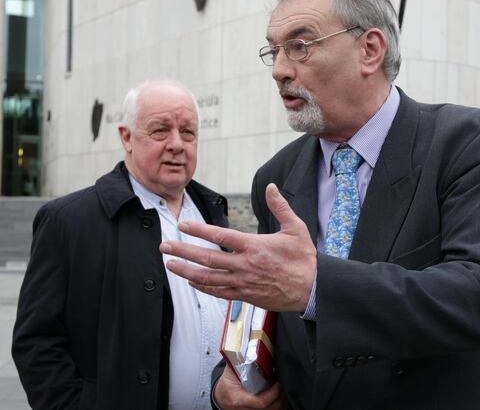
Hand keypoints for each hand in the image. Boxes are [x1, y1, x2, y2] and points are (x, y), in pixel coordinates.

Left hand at [161, 183, 316, 311]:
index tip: (182, 225)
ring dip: (186, 271)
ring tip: (170, 264)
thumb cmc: (304, 259)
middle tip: (164, 246)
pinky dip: (203, 286)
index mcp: (254, 246)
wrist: (312, 289)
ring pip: (207, 278)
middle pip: (206, 258)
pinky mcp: (246, 295)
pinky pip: (218, 292)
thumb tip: (271, 187)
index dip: (198, 230)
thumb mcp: (296, 228)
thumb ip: (280, 206)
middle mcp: (244, 265)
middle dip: (182, 251)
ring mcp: (243, 282)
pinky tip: (192, 282)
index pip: (219, 236)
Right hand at [214, 365, 285, 409]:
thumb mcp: (230, 371)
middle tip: (284, 387)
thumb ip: (240, 360)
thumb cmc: (226, 385)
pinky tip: (279, 399)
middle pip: (269, 409)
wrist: (220, 396)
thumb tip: (249, 345)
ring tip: (283, 393)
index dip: (273, 394)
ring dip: (280, 403)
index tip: (278, 384)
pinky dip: (276, 407)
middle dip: (280, 399)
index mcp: (238, 399)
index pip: (260, 402)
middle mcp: (244, 409)